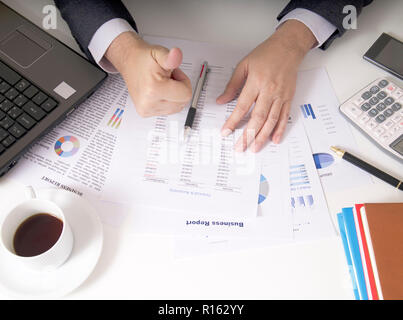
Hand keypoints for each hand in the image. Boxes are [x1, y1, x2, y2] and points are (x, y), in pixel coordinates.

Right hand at [106, 32, 191, 116]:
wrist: (129, 63)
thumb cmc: (144, 59)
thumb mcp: (160, 53)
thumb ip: (171, 57)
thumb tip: (177, 54)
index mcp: (153, 89)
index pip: (186, 95)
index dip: (184, 81)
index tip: (174, 74)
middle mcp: (149, 103)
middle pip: (182, 102)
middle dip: (179, 89)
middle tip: (168, 78)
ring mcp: (146, 110)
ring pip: (176, 108)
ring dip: (174, 95)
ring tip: (163, 83)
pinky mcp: (145, 113)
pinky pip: (168, 111)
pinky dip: (168, 101)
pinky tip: (160, 91)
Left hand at [217, 20, 316, 151]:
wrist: (288, 47)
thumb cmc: (266, 54)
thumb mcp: (244, 65)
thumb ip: (233, 85)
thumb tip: (222, 100)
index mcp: (256, 82)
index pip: (242, 106)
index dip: (233, 121)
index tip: (226, 132)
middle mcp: (269, 90)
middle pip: (257, 118)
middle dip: (248, 135)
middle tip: (240, 147)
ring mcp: (281, 95)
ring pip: (271, 120)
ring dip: (262, 136)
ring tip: (254, 148)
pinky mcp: (289, 98)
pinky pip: (284, 116)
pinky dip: (280, 129)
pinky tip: (274, 139)